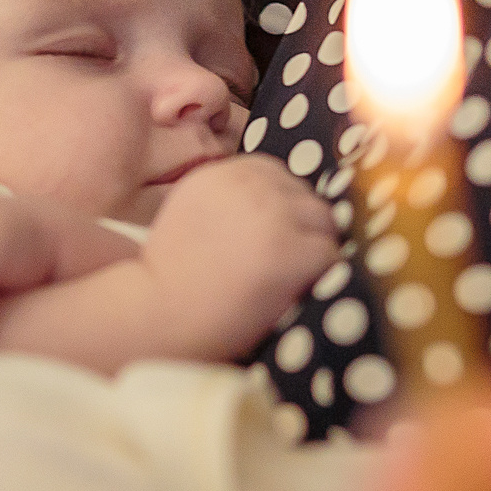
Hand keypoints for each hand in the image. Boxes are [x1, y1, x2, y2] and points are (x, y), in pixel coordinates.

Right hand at [143, 155, 341, 356]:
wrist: (160, 317)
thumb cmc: (172, 279)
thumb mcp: (191, 214)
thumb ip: (230, 198)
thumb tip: (282, 200)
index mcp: (222, 174)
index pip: (277, 176)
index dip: (281, 210)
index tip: (269, 240)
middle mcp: (250, 186)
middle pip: (305, 197)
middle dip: (300, 229)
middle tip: (280, 266)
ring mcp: (274, 216)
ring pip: (325, 223)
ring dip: (314, 250)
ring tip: (288, 280)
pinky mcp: (292, 251)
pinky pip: (330, 256)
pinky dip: (320, 276)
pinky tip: (294, 294)